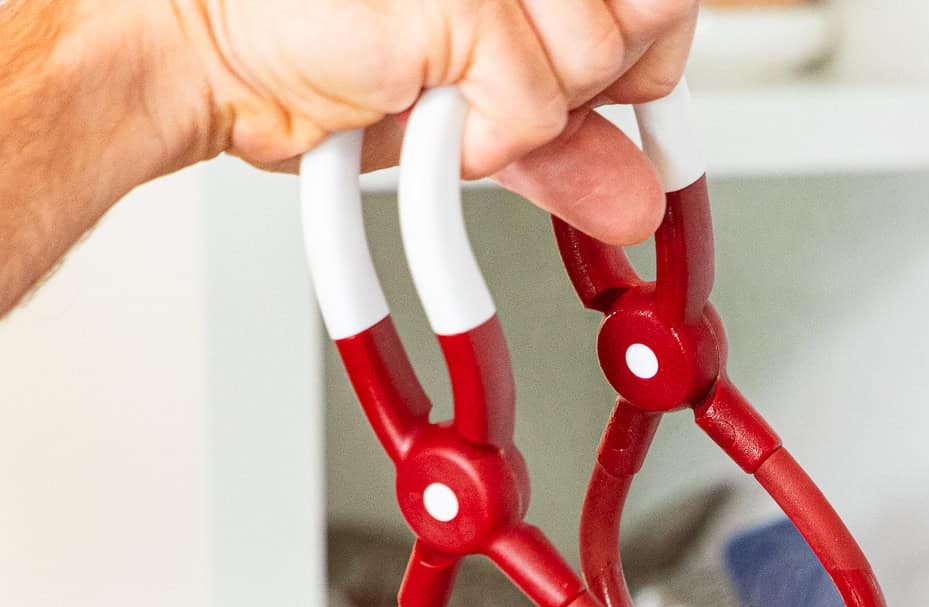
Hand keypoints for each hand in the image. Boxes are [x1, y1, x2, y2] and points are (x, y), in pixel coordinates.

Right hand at [164, 0, 698, 241]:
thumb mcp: (470, 101)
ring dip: (529, 110)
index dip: (647, 44)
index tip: (618, 84)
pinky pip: (539, 108)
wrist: (213, 52)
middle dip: (596, 78)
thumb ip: (563, 141)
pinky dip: (484, 138)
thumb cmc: (320, 48)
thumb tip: (641, 200)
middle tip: (507, 81)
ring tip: (447, 87)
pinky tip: (421, 102)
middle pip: (651, 11)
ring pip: (599, 62)